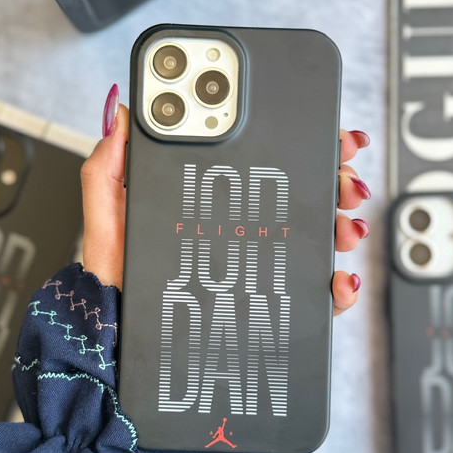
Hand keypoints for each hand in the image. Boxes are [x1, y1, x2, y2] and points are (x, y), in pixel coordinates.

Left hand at [81, 85, 369, 315]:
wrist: (119, 339)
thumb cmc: (114, 279)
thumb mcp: (107, 218)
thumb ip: (108, 168)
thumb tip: (122, 114)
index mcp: (209, 202)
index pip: (262, 163)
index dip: (299, 142)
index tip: (329, 133)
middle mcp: (237, 230)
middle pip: (301, 196)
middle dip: (335, 180)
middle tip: (344, 179)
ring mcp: (253, 267)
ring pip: (314, 239)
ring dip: (342, 226)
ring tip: (343, 226)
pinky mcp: (262, 306)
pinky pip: (309, 294)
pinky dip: (336, 287)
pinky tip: (337, 280)